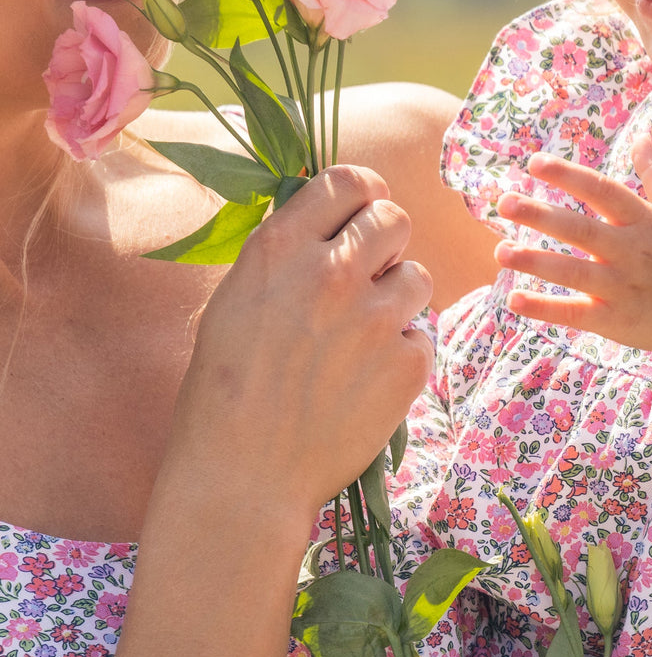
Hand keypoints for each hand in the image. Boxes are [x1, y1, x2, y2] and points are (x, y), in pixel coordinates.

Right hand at [161, 164, 432, 524]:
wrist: (243, 475)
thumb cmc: (226, 391)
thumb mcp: (236, 301)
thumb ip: (288, 256)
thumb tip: (331, 222)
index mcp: (280, 248)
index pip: (348, 180)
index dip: (363, 196)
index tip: (362, 213)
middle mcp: (331, 272)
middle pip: (394, 220)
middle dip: (386, 245)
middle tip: (366, 279)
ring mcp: (374, 318)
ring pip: (417, 277)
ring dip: (397, 301)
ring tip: (359, 340)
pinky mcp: (405, 363)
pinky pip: (420, 337)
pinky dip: (400, 356)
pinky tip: (363, 384)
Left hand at [493, 137, 651, 357]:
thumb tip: (642, 135)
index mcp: (646, 222)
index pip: (604, 192)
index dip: (569, 176)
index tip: (534, 163)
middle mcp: (633, 253)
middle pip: (583, 230)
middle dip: (542, 215)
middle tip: (504, 201)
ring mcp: (624, 289)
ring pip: (574, 273)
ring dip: (536, 262)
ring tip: (500, 251)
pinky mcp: (617, 321)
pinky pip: (576, 313)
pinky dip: (545, 308)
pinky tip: (513, 299)